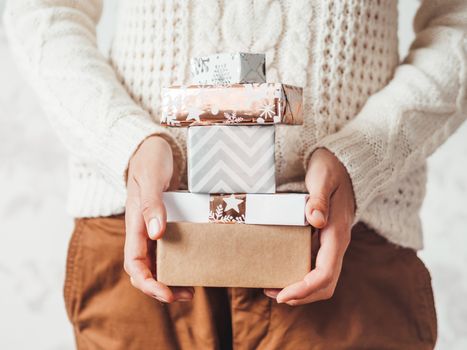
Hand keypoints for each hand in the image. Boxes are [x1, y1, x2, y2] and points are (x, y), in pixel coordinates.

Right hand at [124, 135, 193, 302]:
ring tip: (191, 288)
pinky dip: (178, 261)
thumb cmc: (150, 159)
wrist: (152, 147)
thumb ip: (152, 204)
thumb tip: (157, 233)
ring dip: (169, 278)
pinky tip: (193, 264)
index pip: (134, 263)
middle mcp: (142, 230)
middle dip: (160, 288)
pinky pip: (168, 248)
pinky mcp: (164, 222)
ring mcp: (153, 227)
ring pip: (156, 262)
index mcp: (135, 223)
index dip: (148, 282)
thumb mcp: (151, 178)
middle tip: (186, 295)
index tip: (167, 293)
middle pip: (144, 269)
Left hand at [264, 148, 354, 304]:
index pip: (325, 273)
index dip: (305, 289)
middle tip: (273, 295)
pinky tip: (282, 270)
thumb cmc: (330, 170)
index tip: (282, 295)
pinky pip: (316, 266)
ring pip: (322, 279)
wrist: (342, 165)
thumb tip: (315, 219)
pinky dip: (301, 276)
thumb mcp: (323, 179)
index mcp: (337, 234)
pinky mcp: (325, 241)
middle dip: (302, 295)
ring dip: (301, 289)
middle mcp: (337, 244)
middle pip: (326, 284)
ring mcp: (331, 244)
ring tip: (273, 288)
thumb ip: (319, 198)